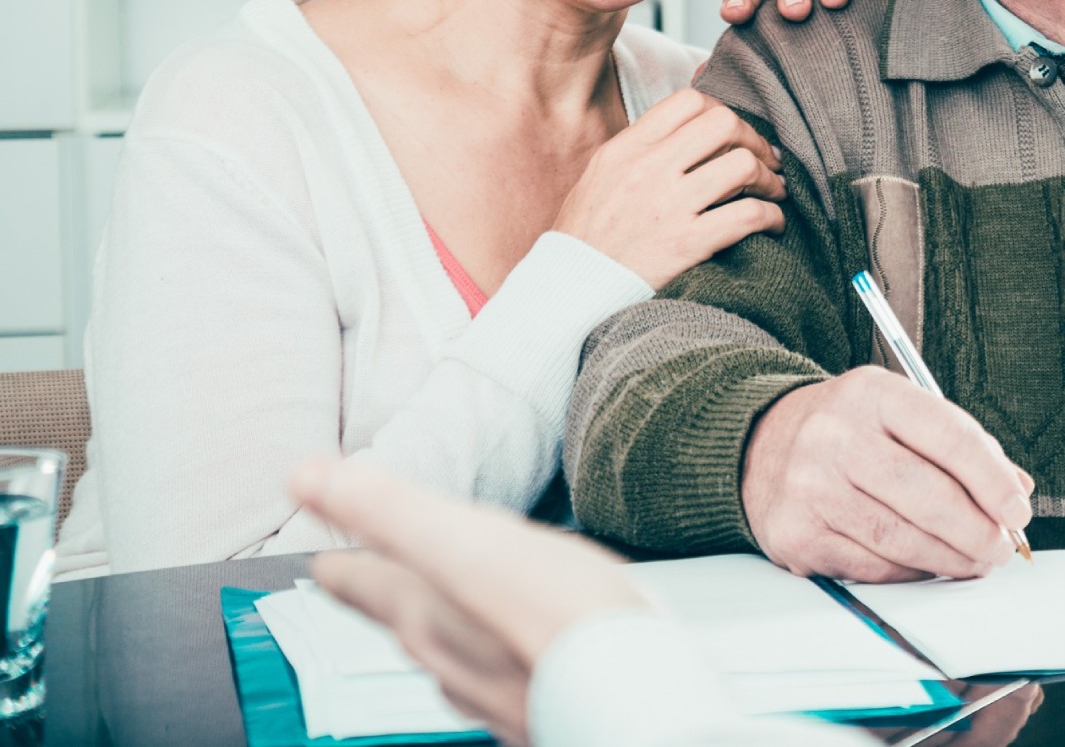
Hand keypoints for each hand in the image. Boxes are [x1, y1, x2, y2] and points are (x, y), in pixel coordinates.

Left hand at [291, 456, 644, 746]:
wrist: (644, 704)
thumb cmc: (564, 627)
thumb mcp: (468, 547)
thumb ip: (388, 511)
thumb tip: (302, 476)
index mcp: (428, 619)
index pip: (362, 585)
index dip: (341, 562)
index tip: (322, 558)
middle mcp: (453, 667)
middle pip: (406, 623)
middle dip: (387, 595)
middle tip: (370, 578)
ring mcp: (501, 696)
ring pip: (453, 656)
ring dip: (443, 626)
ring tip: (444, 608)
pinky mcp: (550, 707)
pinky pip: (507, 674)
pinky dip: (503, 653)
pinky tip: (526, 652)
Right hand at [553, 89, 786, 290]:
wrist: (572, 288)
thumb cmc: (586, 235)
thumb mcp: (600, 175)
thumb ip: (639, 150)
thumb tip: (687, 132)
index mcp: (627, 149)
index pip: (688, 101)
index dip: (721, 110)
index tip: (732, 134)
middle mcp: (648, 169)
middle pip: (723, 123)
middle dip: (753, 140)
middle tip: (764, 160)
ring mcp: (669, 206)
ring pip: (742, 166)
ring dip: (768, 178)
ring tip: (773, 191)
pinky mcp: (687, 244)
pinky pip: (748, 216)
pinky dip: (771, 217)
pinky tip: (772, 224)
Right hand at [741, 366, 1035, 581]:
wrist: (762, 444)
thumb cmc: (849, 430)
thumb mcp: (900, 412)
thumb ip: (959, 446)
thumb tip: (1017, 491)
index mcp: (873, 393)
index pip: (949, 436)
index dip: (993, 480)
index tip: (1018, 510)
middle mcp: (835, 435)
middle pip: (927, 496)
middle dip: (977, 531)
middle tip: (1001, 547)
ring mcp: (810, 488)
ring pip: (902, 539)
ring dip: (951, 559)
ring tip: (975, 561)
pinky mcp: (797, 536)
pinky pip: (872, 566)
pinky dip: (911, 571)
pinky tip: (929, 565)